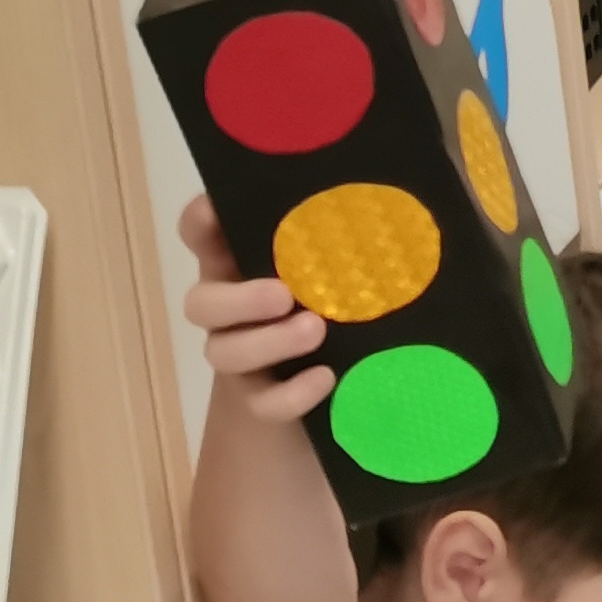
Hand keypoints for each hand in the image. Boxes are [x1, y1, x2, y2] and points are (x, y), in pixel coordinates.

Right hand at [179, 194, 334, 421]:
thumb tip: (400, 198)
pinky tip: (326, 378)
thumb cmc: (344, 309)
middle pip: (201, 303)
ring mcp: (243, 360)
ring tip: (315, 331)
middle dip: (238, 299)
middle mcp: (232, 312)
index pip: (202, 236)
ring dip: (268, 342)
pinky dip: (293, 393)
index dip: (200, 222)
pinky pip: (264, 403)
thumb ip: (349, 242)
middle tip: (283, 295)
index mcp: (243, 267)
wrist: (342, 393)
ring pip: (224, 354)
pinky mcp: (263, 404)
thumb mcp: (343, 272)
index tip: (214, 211)